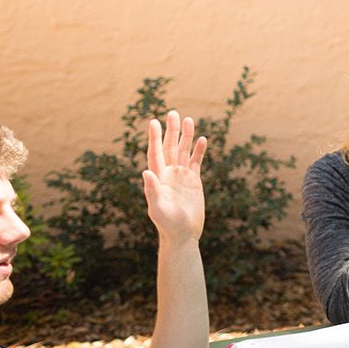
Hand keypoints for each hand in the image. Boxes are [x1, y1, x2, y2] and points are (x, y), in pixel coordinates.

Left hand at [143, 110, 206, 243]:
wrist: (183, 235)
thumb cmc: (167, 224)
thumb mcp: (158, 208)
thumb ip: (152, 190)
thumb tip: (146, 171)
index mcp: (158, 178)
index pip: (155, 153)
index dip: (155, 138)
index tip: (154, 122)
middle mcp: (169, 173)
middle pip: (170, 147)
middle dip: (171, 131)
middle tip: (173, 113)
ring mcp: (182, 176)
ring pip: (183, 151)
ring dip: (186, 136)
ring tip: (189, 119)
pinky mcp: (194, 181)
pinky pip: (196, 162)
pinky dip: (198, 151)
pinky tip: (202, 139)